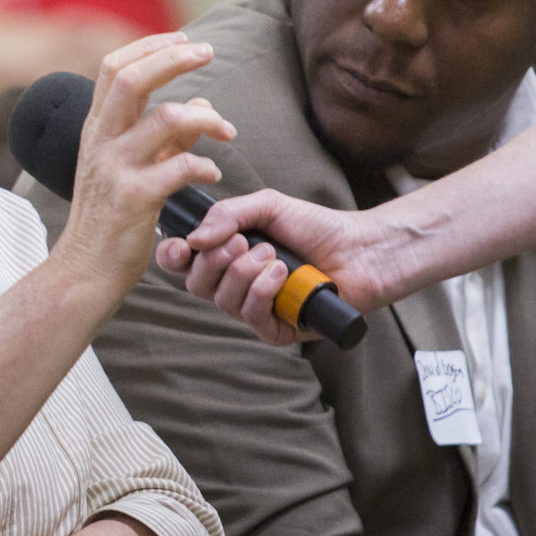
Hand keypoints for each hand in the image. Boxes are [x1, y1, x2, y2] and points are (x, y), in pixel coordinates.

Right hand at [48, 34, 235, 307]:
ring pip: (165, 118)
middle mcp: (100, 142)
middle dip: (174, 58)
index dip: (150, 46)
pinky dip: (205, 164)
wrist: (86, 270)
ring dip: (206, 118)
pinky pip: (180, 167)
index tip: (185, 40)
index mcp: (96, 129)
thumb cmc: (111, 220)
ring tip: (227, 131)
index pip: (113, 67)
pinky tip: (213, 173)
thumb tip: (201, 104)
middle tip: (207, 53)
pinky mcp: (133, 199)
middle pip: (130, 78)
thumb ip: (164, 136)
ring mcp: (114, 169)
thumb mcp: (130, 168)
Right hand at [155, 189, 386, 345]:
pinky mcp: (278, 330)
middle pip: (197, 285)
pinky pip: (252, 318)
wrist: (362, 248)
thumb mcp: (268, 206)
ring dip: (246, 274)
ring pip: (223, 302)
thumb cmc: (318, 227)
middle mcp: (237, 285)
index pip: (184, 264)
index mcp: (228, 256)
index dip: (173, 258)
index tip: (181, 247)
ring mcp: (257, 309)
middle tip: (243, 242)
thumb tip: (192, 238)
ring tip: (274, 256)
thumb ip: (227, 214)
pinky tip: (282, 273)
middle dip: (216, 261)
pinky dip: (263, 292)